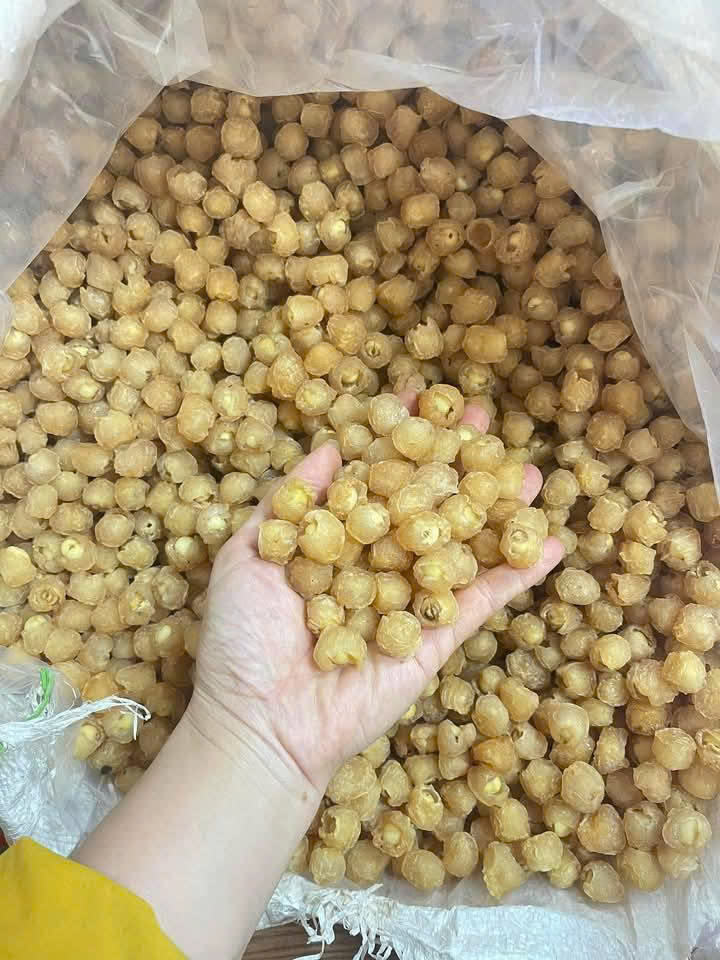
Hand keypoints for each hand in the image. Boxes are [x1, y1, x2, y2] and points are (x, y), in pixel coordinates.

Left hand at [187, 403, 563, 796]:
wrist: (260, 722)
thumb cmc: (241, 640)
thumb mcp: (247, 555)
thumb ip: (289, 502)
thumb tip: (328, 447)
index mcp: (333, 540)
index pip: (372, 477)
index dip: (394, 436)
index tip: (418, 393)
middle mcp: (377, 564)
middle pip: (424, 503)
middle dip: (453, 460)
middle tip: (481, 418)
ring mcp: (410, 601)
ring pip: (461, 546)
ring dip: (496, 510)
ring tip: (527, 471)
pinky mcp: (436, 641)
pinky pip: (482, 602)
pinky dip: (519, 576)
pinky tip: (552, 541)